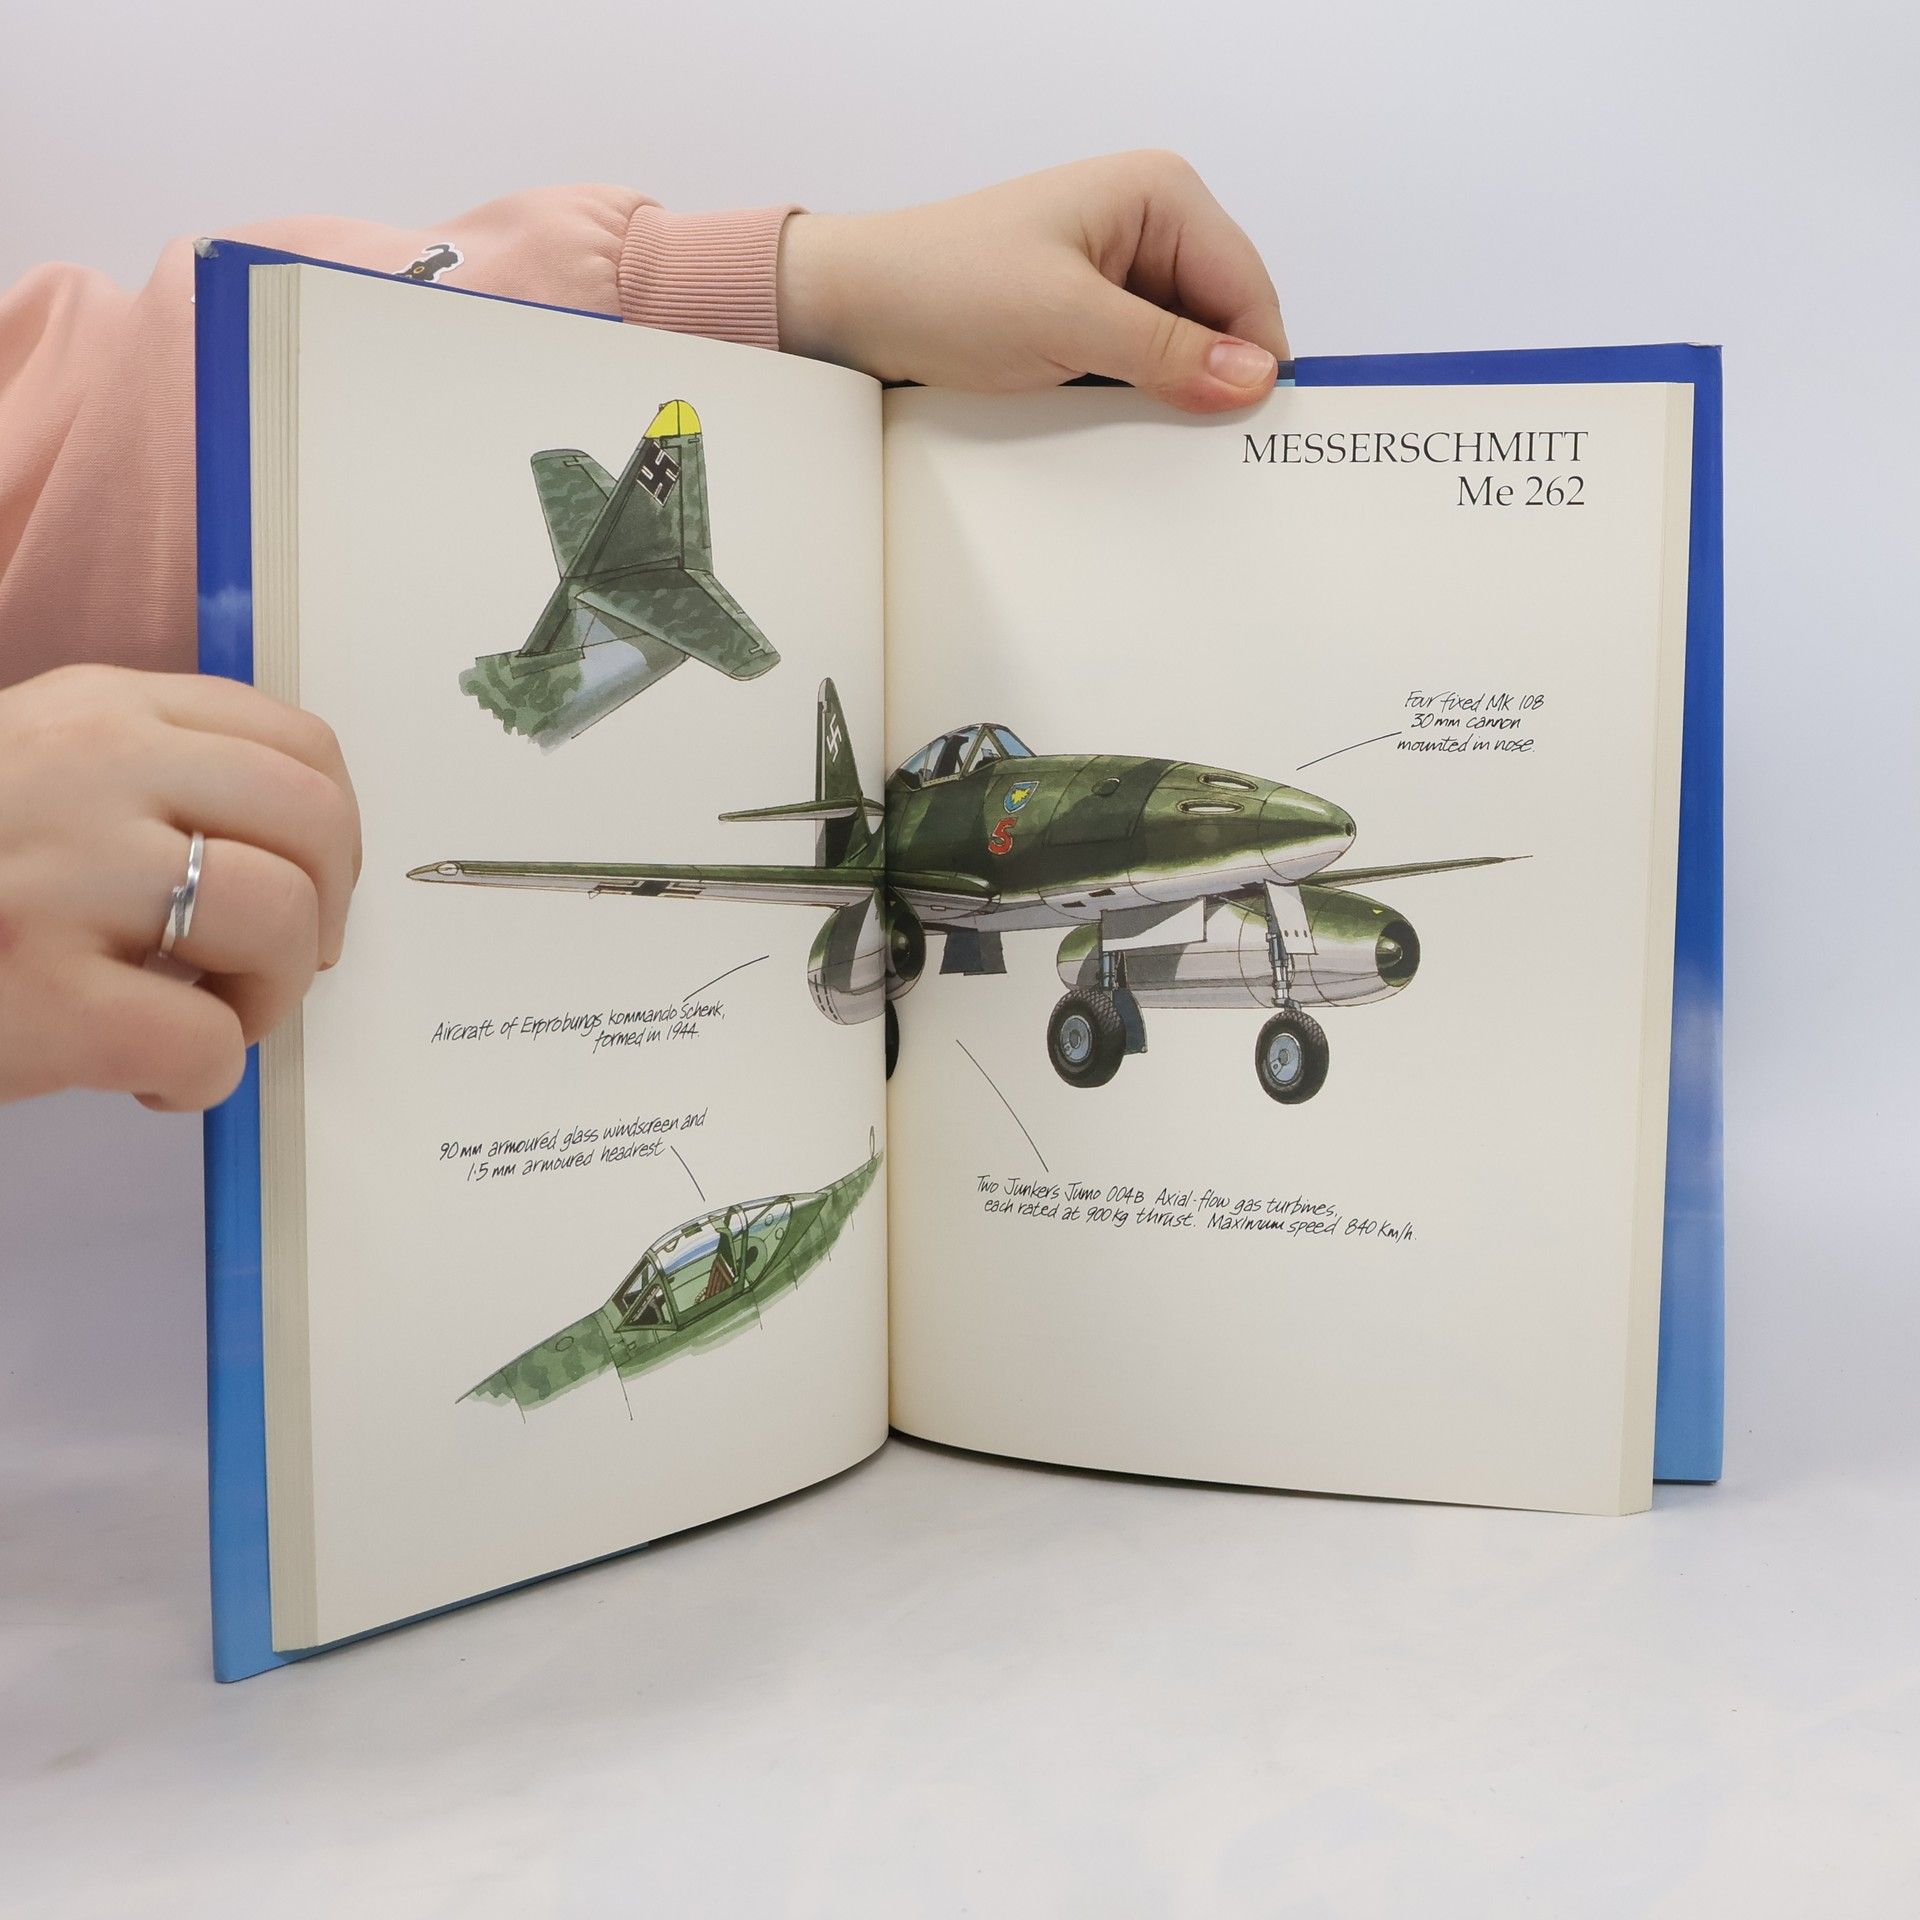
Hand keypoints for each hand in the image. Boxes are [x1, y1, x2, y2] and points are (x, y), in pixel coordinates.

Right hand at [0, 666, 360, 1110]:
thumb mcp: (33, 775)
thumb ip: (146, 780)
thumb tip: (301, 849)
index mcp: (95, 710)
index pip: (299, 745)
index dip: (335, 835)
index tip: (310, 889)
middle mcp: (87, 770)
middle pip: (315, 825)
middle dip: (322, 916)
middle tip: (266, 972)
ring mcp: (59, 878)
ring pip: (280, 920)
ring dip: (267, 998)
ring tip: (199, 1022)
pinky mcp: (40, 995)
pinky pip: (208, 1042)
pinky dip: (199, 1080)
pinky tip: (139, 1080)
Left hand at [778, 151, 1288, 412]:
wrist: (858, 306)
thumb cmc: (946, 287)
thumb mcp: (1066, 322)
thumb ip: (1167, 352)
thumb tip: (1254, 379)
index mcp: (1160, 195)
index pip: (1248, 289)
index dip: (1254, 363)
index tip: (1249, 434)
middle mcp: (1150, 226)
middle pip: (1225, 322)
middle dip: (1212, 381)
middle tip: (1195, 447)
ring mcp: (1122, 274)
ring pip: (1187, 351)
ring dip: (1171, 395)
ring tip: (1139, 430)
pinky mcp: (1092, 317)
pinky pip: (1143, 366)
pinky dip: (1138, 399)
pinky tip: (1113, 423)